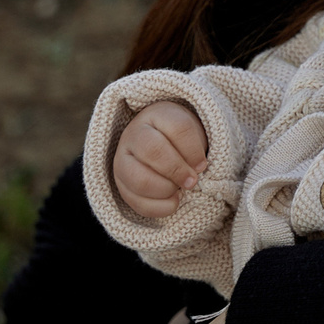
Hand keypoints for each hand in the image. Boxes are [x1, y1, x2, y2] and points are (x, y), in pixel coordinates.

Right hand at [114, 100, 210, 218]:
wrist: (161, 148)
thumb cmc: (182, 142)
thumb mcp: (193, 135)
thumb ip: (197, 150)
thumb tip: (195, 172)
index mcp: (157, 116)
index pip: (178, 128)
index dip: (193, 150)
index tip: (202, 165)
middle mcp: (134, 135)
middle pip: (154, 150)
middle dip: (177, 170)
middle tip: (192, 181)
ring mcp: (122, 160)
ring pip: (140, 180)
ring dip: (167, 190)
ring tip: (179, 190)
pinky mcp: (121, 184)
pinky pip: (138, 203)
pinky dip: (161, 208)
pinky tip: (173, 201)